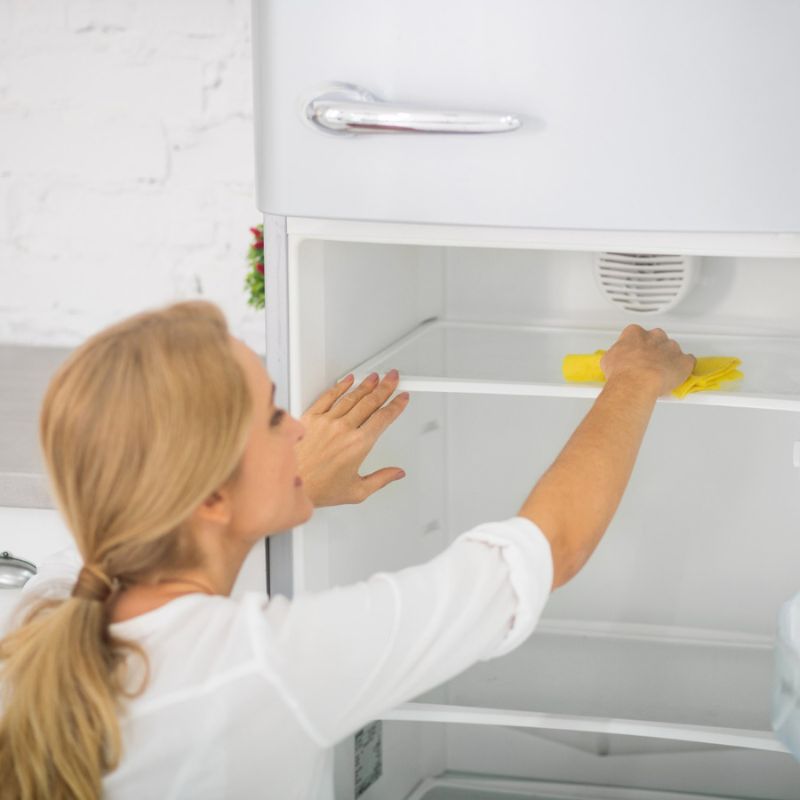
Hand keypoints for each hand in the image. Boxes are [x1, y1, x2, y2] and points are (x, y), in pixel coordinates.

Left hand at [296, 370, 409, 506]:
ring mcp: (326, 421)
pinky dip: (340, 386)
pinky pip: (328, 396)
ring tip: (375, 377)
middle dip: (385, 387)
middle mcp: (343, 429)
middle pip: (370, 402)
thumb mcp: (356, 491)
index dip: (396, 405)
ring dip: (366, 384)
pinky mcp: (310, 418)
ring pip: (351, 396)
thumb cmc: (318, 488)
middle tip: (392, 379)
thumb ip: (381, 479)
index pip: (383, 418)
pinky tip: (347, 380)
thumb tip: (396, 473)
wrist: (289, 483)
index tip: (402, 398)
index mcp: (358, 444)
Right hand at [600, 324, 695, 396]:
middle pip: (657, 339)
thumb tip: (615, 361)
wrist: (636, 383)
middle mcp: (655, 336)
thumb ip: (617, 355)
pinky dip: (683, 368)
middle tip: (646, 364)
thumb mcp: (608, 360)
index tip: (633, 354)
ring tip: (660, 374)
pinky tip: (677, 374)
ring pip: (672, 350)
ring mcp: (671, 348)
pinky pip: (688, 361)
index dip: (635, 346)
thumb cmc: (622, 372)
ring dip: (668, 359)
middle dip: (653, 349)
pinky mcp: (684, 361)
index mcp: (635, 333)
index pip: (636, 334)